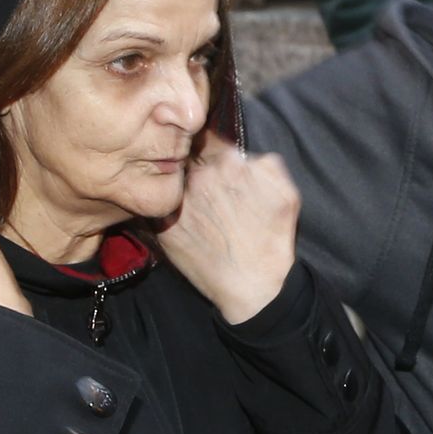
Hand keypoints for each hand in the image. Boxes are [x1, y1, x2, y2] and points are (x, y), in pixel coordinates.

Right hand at [157, 132, 299, 323]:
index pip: (181, 147)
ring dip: (237, 172)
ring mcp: (250, 169)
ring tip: (238, 204)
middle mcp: (217, 165)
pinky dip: (264, 180)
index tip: (188, 168)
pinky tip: (260, 205)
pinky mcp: (278, 178)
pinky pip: (267, 166)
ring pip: (238, 157)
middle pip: (210, 149)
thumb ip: (160, 196)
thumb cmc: (206, 263)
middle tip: (216, 194)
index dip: (183, 155)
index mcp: (186, 176)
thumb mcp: (164, 230)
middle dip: (209, 163)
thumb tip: (154, 175)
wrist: (253, 287)